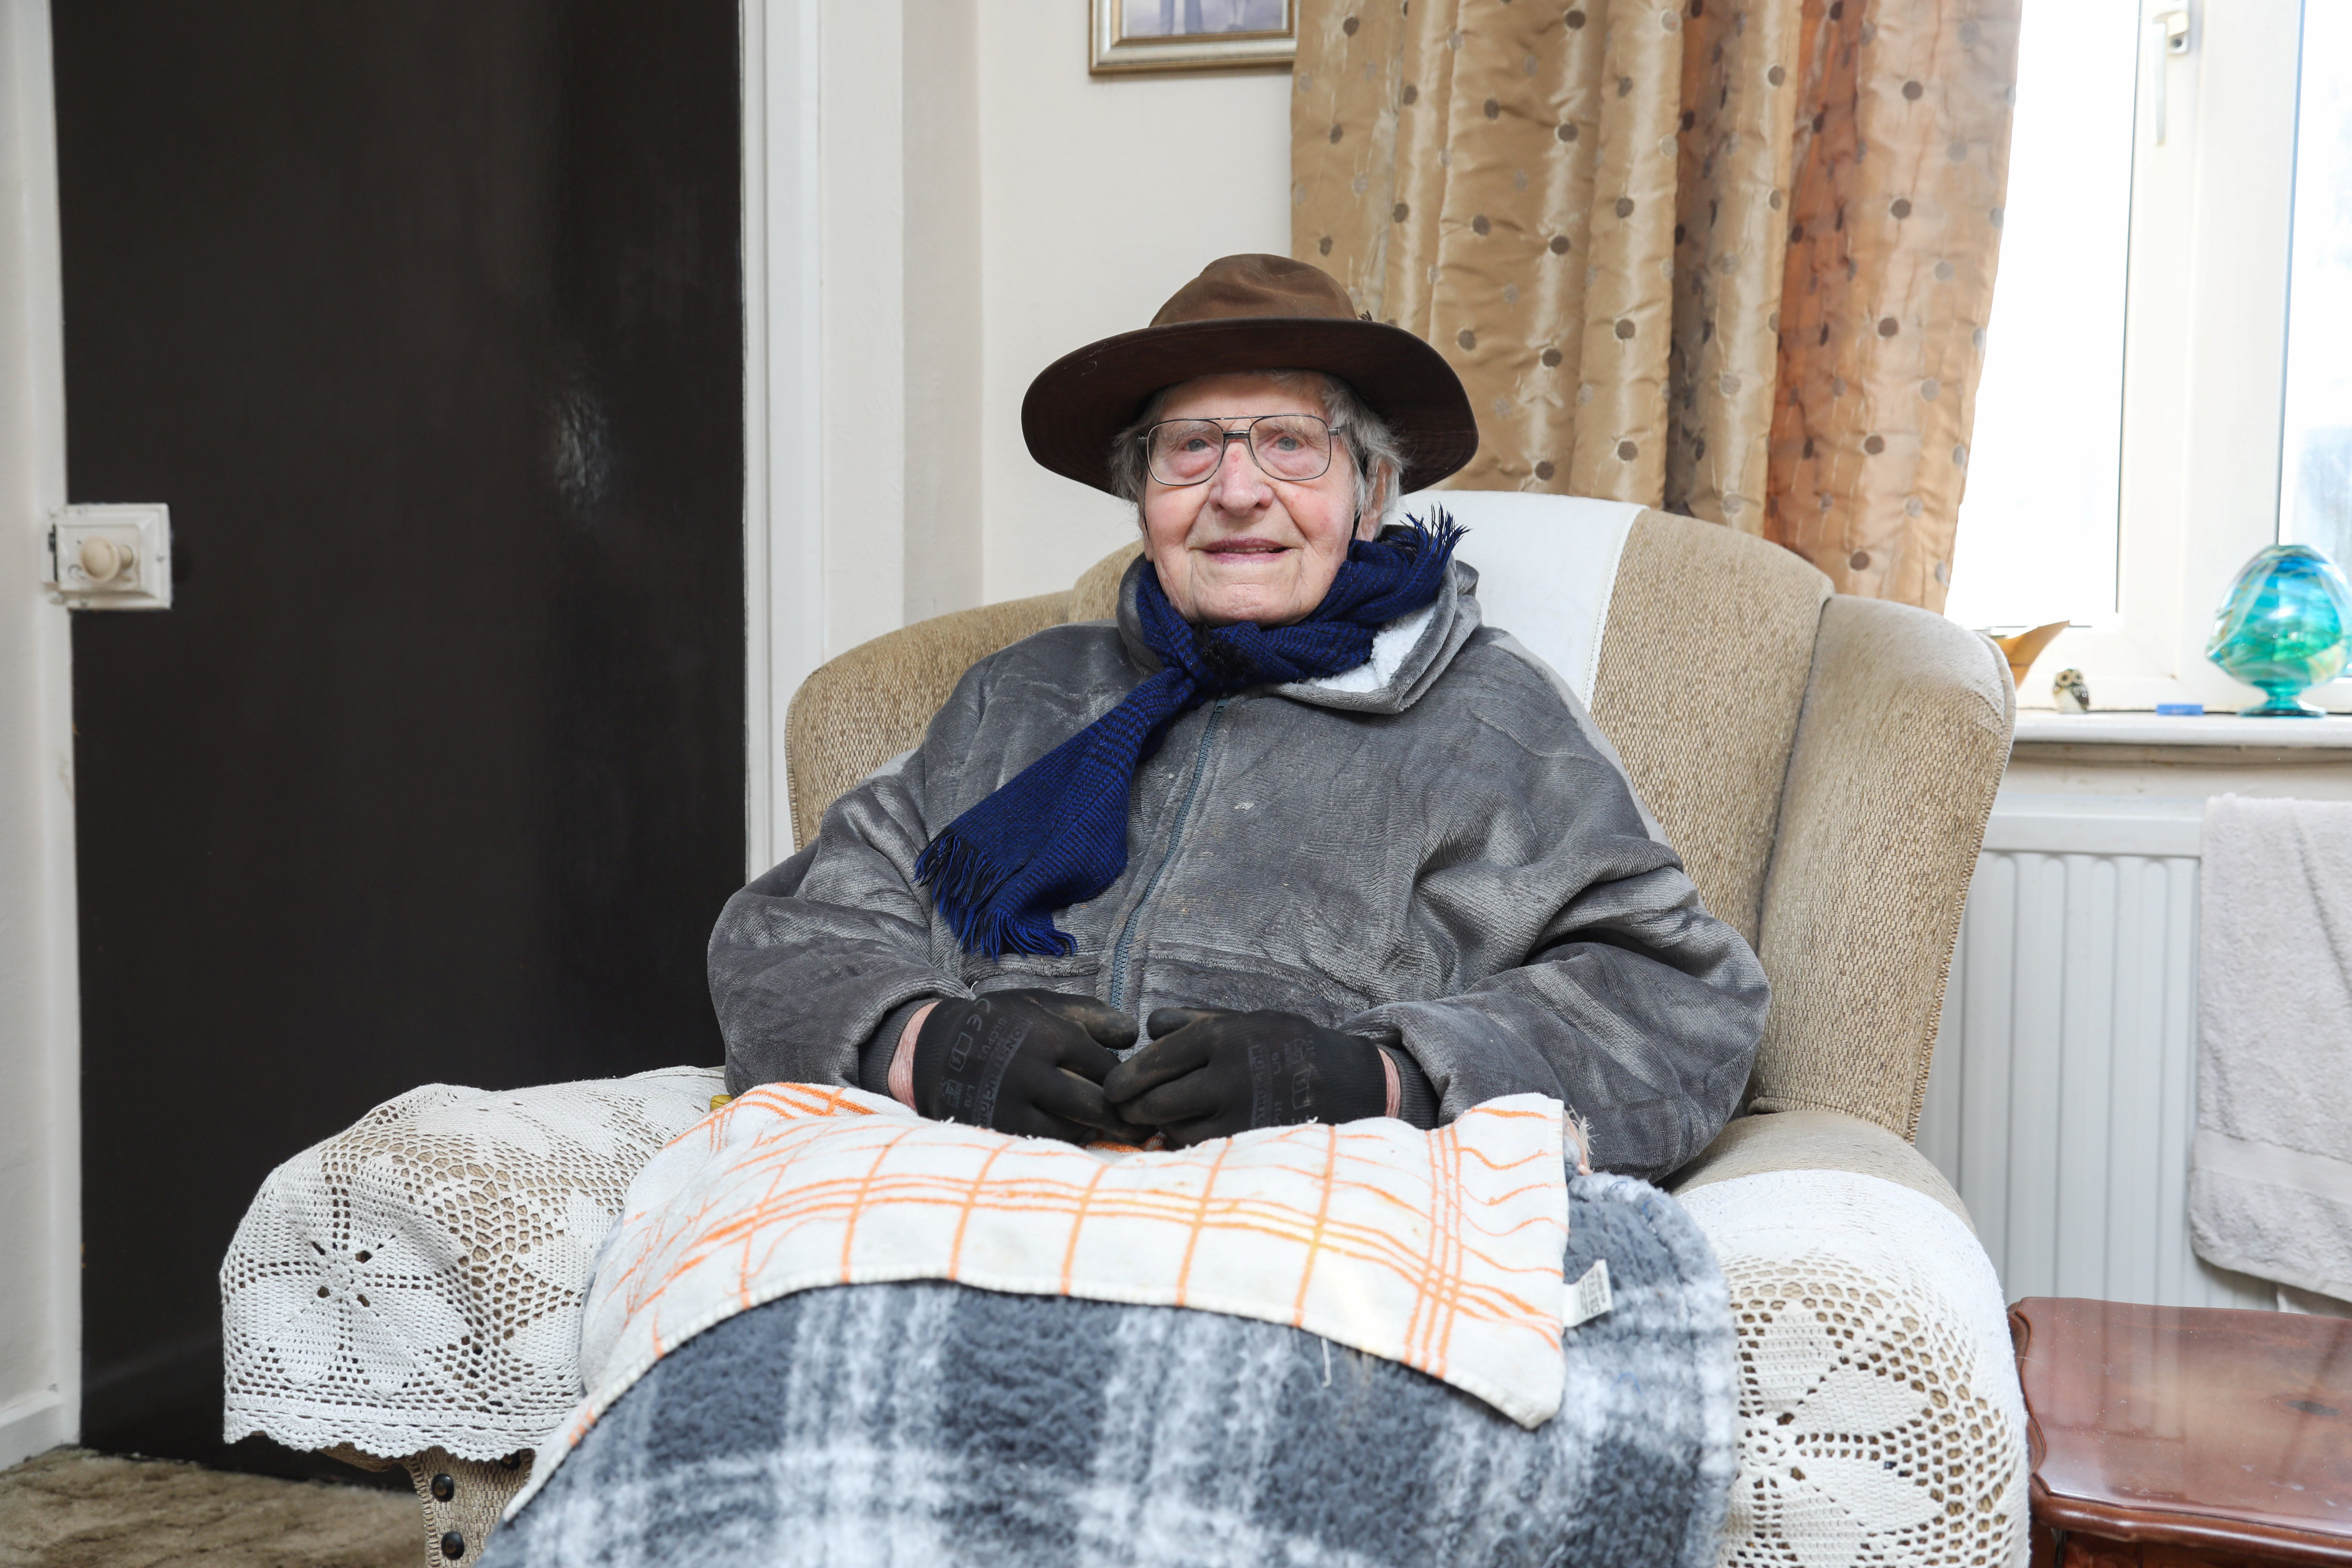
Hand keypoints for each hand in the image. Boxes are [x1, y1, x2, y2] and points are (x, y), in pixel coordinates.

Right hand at [909, 989, 1141, 1143]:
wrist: (934, 1051)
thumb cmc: (1000, 1024)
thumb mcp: (1040, 1004)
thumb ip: (1090, 1014)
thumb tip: (1133, 1035)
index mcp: (1046, 1034)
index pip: (1105, 1066)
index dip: (1121, 1079)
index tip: (1129, 1088)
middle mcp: (1030, 1070)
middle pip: (1095, 1103)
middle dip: (1121, 1115)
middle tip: (1140, 1124)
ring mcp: (1011, 1104)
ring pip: (1073, 1128)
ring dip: (1093, 1129)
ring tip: (1106, 1127)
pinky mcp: (998, 1129)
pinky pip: (1045, 1143)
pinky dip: (1064, 1140)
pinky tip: (1073, 1132)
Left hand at [1101, 1006, 1387, 1147]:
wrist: (1345, 1081)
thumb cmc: (1287, 1044)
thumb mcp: (1246, 1018)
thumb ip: (1195, 1021)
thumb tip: (1148, 1028)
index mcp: (1224, 1037)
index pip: (1156, 1060)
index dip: (1126, 1078)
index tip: (1111, 1088)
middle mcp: (1229, 1076)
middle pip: (1157, 1101)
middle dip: (1133, 1108)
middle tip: (1123, 1111)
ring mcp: (1240, 1114)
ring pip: (1174, 1129)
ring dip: (1158, 1127)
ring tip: (1154, 1122)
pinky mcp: (1249, 1142)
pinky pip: (1200, 1148)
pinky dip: (1184, 1142)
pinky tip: (1183, 1134)